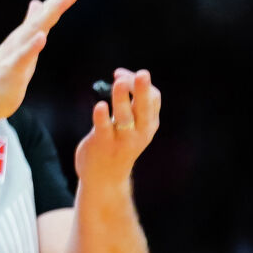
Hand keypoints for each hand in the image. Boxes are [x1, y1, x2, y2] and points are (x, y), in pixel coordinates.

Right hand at [0, 0, 79, 124]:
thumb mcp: (20, 49)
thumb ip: (29, 27)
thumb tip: (37, 4)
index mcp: (23, 39)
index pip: (44, 16)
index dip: (59, 0)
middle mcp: (18, 42)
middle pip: (41, 19)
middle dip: (57, 1)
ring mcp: (13, 55)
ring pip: (32, 32)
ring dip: (46, 16)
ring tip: (60, 2)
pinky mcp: (10, 71)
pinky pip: (22, 58)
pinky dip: (31, 46)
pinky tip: (41, 37)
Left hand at [76, 67, 161, 185]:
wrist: (105, 179)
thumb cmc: (118, 145)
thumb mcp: (133, 126)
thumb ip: (131, 104)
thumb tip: (122, 75)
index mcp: (149, 124)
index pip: (153, 99)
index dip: (141, 83)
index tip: (121, 73)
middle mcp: (139, 132)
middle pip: (144, 108)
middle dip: (143, 90)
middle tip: (142, 73)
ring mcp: (122, 139)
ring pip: (124, 117)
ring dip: (121, 99)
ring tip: (119, 82)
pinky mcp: (103, 144)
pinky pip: (103, 128)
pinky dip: (102, 117)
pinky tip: (100, 105)